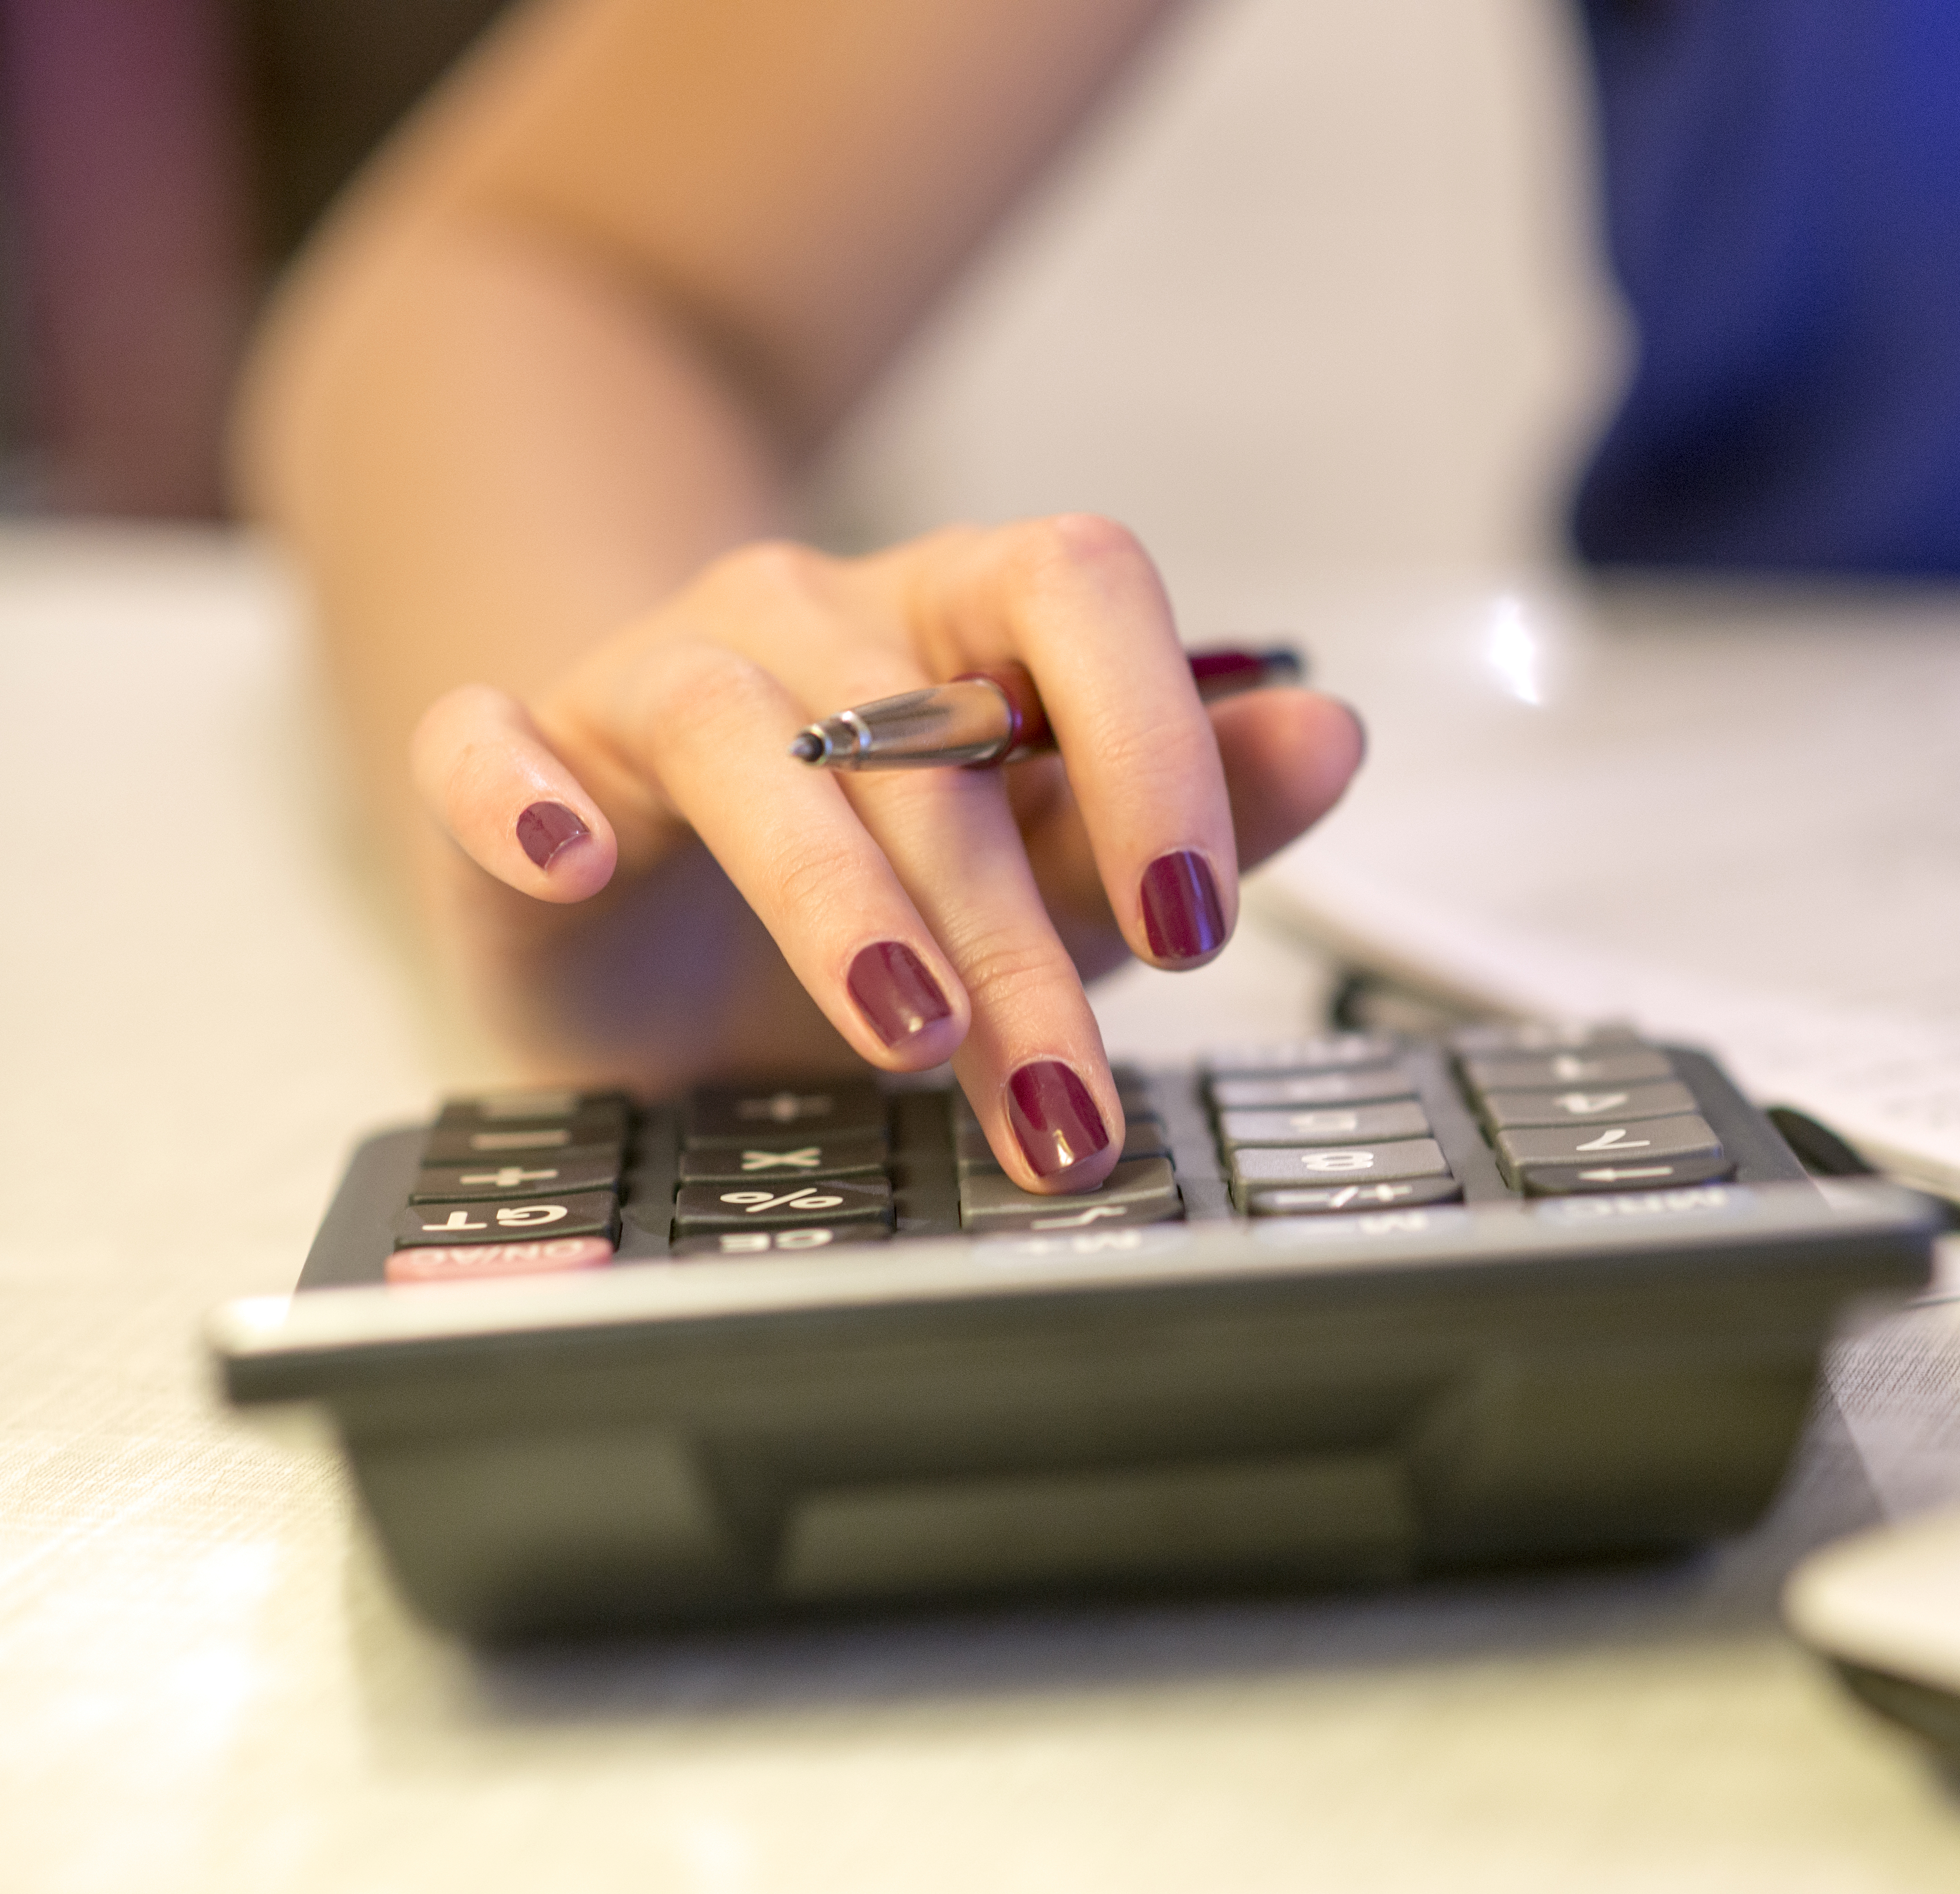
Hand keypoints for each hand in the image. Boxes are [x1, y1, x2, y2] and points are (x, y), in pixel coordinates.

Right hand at [403, 515, 1362, 1190]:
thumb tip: (1333, 734)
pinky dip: (521, 795)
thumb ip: (1188, 815)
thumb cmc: (879, 899)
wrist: (654, 920)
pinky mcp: (515, 763)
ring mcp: (650, 679)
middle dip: (1015, 932)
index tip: (1200, 922)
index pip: (1079, 589)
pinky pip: (487, 747)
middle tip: (1064, 1100)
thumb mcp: (1053, 871)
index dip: (1152, 740)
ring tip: (908, 1032)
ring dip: (836, 892)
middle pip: (929, 723)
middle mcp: (814, 622)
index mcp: (963, 619)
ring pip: (743, 734)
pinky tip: (569, 862)